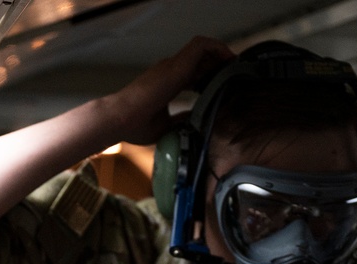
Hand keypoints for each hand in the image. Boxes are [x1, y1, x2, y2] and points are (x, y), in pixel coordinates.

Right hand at [106, 36, 233, 145]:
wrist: (120, 119)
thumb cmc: (135, 125)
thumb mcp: (165, 125)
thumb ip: (180, 119)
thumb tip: (194, 121)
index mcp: (166, 83)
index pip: (193, 74)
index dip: (210, 77)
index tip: (223, 87)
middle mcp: (169, 71)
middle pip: (200, 60)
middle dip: (219, 66)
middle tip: (235, 78)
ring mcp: (172, 65)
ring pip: (202, 49)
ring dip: (220, 54)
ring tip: (234, 67)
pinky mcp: (175, 64)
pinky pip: (201, 45)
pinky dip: (217, 48)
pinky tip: (228, 60)